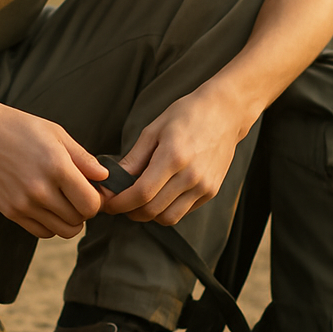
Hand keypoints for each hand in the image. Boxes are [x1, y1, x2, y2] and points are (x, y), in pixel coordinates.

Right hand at [0, 102, 107, 239]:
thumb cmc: (18, 127)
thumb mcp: (55, 133)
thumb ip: (83, 158)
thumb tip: (105, 177)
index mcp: (57, 167)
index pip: (91, 204)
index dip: (96, 200)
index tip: (91, 190)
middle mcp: (41, 191)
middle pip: (78, 221)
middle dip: (83, 210)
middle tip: (76, 193)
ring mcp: (24, 205)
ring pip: (62, 231)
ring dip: (68, 219)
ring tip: (62, 200)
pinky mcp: (10, 213)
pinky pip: (41, 232)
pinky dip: (50, 224)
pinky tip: (46, 205)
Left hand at [102, 83, 256, 225]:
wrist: (224, 113)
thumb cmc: (187, 115)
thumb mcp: (154, 130)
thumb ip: (134, 159)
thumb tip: (113, 179)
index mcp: (173, 157)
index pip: (142, 193)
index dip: (121, 203)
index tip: (108, 203)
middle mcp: (191, 176)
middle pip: (153, 210)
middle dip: (130, 211)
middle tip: (119, 203)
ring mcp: (203, 186)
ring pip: (168, 218)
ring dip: (148, 215)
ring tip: (139, 201)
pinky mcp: (211, 191)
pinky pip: (183, 212)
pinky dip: (166, 210)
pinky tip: (160, 195)